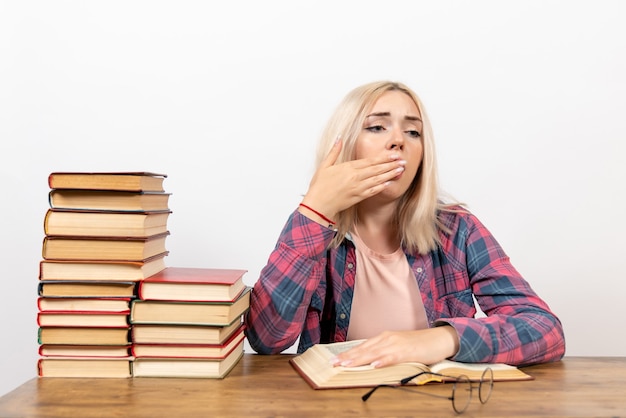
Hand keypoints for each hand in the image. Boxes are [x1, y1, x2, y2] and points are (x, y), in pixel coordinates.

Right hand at [301, 139, 406, 220]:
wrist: (318, 204)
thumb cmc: (320, 186)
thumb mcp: (325, 165)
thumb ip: (334, 151)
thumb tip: (339, 137)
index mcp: (348, 168)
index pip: (370, 161)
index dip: (384, 158)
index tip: (394, 154)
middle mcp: (356, 177)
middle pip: (377, 169)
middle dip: (391, 165)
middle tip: (403, 162)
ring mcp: (358, 188)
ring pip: (378, 180)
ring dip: (390, 175)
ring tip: (401, 171)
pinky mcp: (358, 197)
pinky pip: (373, 191)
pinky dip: (382, 187)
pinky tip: (389, 183)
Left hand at [331, 327, 459, 367]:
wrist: (439, 339)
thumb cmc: (418, 345)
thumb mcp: (397, 347)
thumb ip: (384, 353)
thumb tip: (370, 363)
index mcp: (384, 338)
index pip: (361, 346)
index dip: (347, 353)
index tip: (334, 359)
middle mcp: (387, 338)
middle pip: (364, 349)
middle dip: (347, 357)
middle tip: (333, 363)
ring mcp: (397, 344)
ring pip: (374, 353)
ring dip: (359, 359)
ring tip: (346, 365)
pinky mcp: (407, 351)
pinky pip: (393, 357)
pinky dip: (383, 361)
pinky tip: (374, 365)